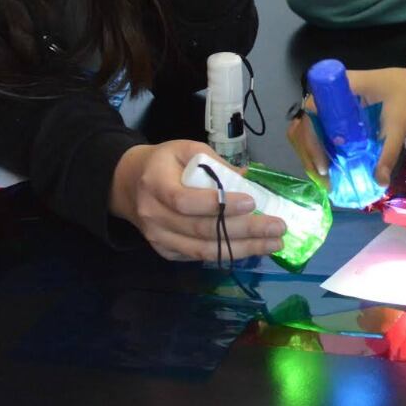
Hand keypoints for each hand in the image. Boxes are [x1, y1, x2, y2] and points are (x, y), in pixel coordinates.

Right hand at [108, 140, 285, 261]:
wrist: (128, 185)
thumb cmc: (162, 163)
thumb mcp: (185, 149)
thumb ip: (215, 162)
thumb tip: (249, 178)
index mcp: (156, 185)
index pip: (186, 201)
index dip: (220, 204)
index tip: (252, 202)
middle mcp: (154, 216)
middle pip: (202, 229)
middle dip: (245, 230)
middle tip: (278, 227)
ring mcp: (158, 238)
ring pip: (203, 250)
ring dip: (243, 249)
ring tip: (273, 243)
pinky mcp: (165, 251)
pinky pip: (198, 256)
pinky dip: (227, 253)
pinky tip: (252, 248)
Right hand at [286, 67, 405, 187]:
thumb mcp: (399, 125)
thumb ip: (389, 152)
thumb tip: (379, 181)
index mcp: (341, 85)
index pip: (312, 112)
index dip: (311, 140)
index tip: (324, 165)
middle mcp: (331, 92)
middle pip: (307, 123)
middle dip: (310, 153)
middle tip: (324, 179)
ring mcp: (334, 103)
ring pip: (311, 129)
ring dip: (314, 153)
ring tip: (326, 179)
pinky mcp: (339, 113)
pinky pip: (323, 131)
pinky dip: (323, 150)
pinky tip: (331, 168)